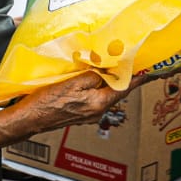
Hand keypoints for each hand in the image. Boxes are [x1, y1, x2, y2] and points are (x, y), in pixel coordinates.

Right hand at [18, 71, 132, 132]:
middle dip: (121, 77)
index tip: (148, 71)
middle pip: (115, 90)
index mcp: (99, 104)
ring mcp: (89, 114)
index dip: (138, 78)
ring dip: (107, 81)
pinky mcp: (80, 113)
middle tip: (128, 62)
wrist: (31, 118)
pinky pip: (94, 97)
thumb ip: (94, 76)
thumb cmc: (48, 102)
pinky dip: (96, 87)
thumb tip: (106, 72)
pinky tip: (91, 78)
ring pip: (104, 93)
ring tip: (107, 66)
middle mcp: (97, 111)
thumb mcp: (74, 82)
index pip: (125, 88)